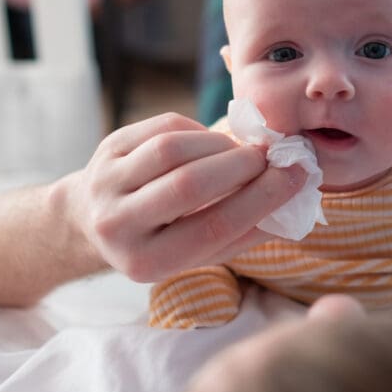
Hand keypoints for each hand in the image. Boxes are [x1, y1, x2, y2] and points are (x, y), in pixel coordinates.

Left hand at [62, 112, 304, 282]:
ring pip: (172, 150)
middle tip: (269, 158)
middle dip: (241, 166)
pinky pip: (162, 128)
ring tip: (242, 152)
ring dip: (221, 145)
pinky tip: (211, 145)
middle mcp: (118, 225)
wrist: (94, 219)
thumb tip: (297, 198)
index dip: (261, 199)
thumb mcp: (199, 251)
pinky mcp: (107, 148)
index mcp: (147, 262)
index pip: (213, 227)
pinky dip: (198, 132)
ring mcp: (106, 183)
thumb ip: (245, 231)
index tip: (295, 175)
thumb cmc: (162, 238)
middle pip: (189, 185)